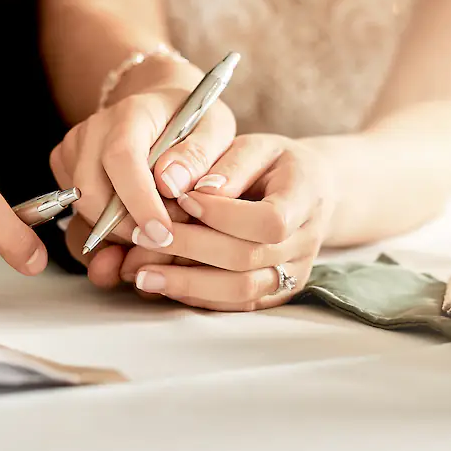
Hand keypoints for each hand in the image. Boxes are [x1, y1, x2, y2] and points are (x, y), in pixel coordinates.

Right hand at [50, 84, 235, 251]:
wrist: (163, 108)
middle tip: (165, 238)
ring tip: (155, 225)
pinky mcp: (64, 165)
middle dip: (126, 228)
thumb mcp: (216, 130)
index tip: (163, 233)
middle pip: (91, 192)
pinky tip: (135, 219)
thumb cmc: (193, 120)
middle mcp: (94, 128)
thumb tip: (173, 185)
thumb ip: (200, 156)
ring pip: (82, 209)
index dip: (139, 202)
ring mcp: (75, 147)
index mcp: (132, 113)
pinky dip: (106, 228)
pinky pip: (78, 212)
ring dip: (117, 231)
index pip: (122, 159)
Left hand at [114, 134, 336, 310]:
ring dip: (187, 283)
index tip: (183, 199)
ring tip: (141, 274)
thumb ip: (228, 166)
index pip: (269, 220)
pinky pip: (236, 304)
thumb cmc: (274, 162)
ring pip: (240, 290)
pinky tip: (162, 284)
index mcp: (306, 197)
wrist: (309, 190)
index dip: (223, 214)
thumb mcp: (255, 147)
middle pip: (247, 258)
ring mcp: (293, 273)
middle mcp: (305, 242)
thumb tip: (190, 191)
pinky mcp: (274, 292)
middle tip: (142, 237)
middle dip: (190, 248)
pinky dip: (196, 295)